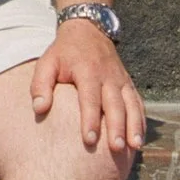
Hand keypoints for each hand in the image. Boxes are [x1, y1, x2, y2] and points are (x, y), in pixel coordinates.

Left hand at [29, 19, 142, 155]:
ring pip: (131, 104)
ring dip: (134, 126)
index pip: (89, 98)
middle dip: (116, 127)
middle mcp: (108, 75)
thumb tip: (38, 109)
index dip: (90, 119)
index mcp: (86, 70)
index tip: (89, 140)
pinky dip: (141, 121)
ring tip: (134, 147)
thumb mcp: (47, 62)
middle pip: (114, 104)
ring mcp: (121, 80)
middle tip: (115, 149)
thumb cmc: (64, 53)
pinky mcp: (129, 84)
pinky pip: (138, 103)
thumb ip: (40, 84)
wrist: (87, 30)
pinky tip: (139, 139)